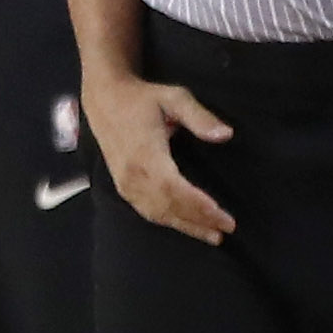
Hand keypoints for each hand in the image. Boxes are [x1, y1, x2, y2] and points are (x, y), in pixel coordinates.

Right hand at [87, 67, 235, 240]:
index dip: (198, 205)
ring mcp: (125, 184)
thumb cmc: (142, 98)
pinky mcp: (123, 187)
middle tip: (227, 229)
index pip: (174, 188)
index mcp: (145, 154)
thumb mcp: (174, 97)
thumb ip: (199, 117)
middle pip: (169, 206)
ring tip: (213, 235)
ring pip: (158, 213)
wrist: (104, 99)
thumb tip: (226, 135)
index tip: (222, 216)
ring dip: (186, 226)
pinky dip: (168, 222)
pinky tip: (185, 226)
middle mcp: (133, 174)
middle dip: (199, 220)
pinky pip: (147, 211)